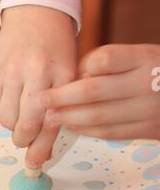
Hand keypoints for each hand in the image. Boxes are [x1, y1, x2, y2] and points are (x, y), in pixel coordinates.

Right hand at [0, 5, 76, 167]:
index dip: (42, 149)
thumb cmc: (57, 49)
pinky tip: (10, 106)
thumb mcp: (69, 75)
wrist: (36, 15)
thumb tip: (43, 153)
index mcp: (64, 76)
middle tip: (26, 138)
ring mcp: (14, 72)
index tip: (34, 165)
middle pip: (26, 126)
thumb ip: (60, 112)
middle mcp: (38, 74)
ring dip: (13, 128)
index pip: (52, 122)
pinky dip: (0, 117)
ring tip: (20, 115)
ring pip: (7, 121)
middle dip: (25, 140)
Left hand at [40, 44, 159, 139]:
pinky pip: (110, 132)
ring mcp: (147, 111)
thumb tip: (78, 80)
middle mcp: (146, 84)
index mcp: (145, 58)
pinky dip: (87, 131)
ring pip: (99, 117)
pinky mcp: (147, 131)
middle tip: (40, 102)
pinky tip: (72, 127)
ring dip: (69, 119)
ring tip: (49, 118)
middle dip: (62, 98)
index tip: (64, 76)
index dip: (80, 69)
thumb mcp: (144, 56)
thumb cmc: (158, 73)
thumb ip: (114, 64)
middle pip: (94, 92)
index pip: (105, 59)